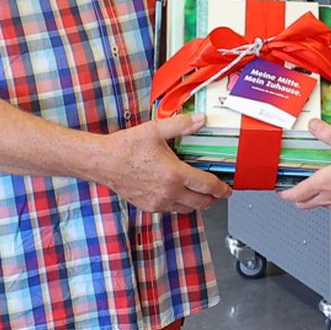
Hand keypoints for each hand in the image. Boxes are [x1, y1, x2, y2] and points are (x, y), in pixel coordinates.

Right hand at [102, 113, 231, 213]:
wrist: (103, 162)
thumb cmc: (127, 147)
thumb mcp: (157, 130)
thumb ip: (182, 125)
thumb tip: (201, 120)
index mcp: (175, 175)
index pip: (206, 186)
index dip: (220, 188)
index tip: (227, 189)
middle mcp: (169, 192)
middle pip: (200, 203)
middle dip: (212, 199)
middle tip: (218, 193)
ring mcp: (158, 202)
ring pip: (186, 209)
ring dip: (197, 203)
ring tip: (200, 195)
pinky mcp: (148, 206)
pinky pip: (171, 210)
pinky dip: (180, 205)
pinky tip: (178, 195)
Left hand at [279, 120, 330, 214]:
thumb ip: (328, 134)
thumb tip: (314, 125)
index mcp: (322, 184)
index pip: (295, 194)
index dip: (284, 193)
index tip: (280, 191)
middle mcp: (328, 198)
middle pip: (303, 204)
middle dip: (297, 197)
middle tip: (294, 189)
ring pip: (319, 206)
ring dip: (314, 199)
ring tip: (316, 186)